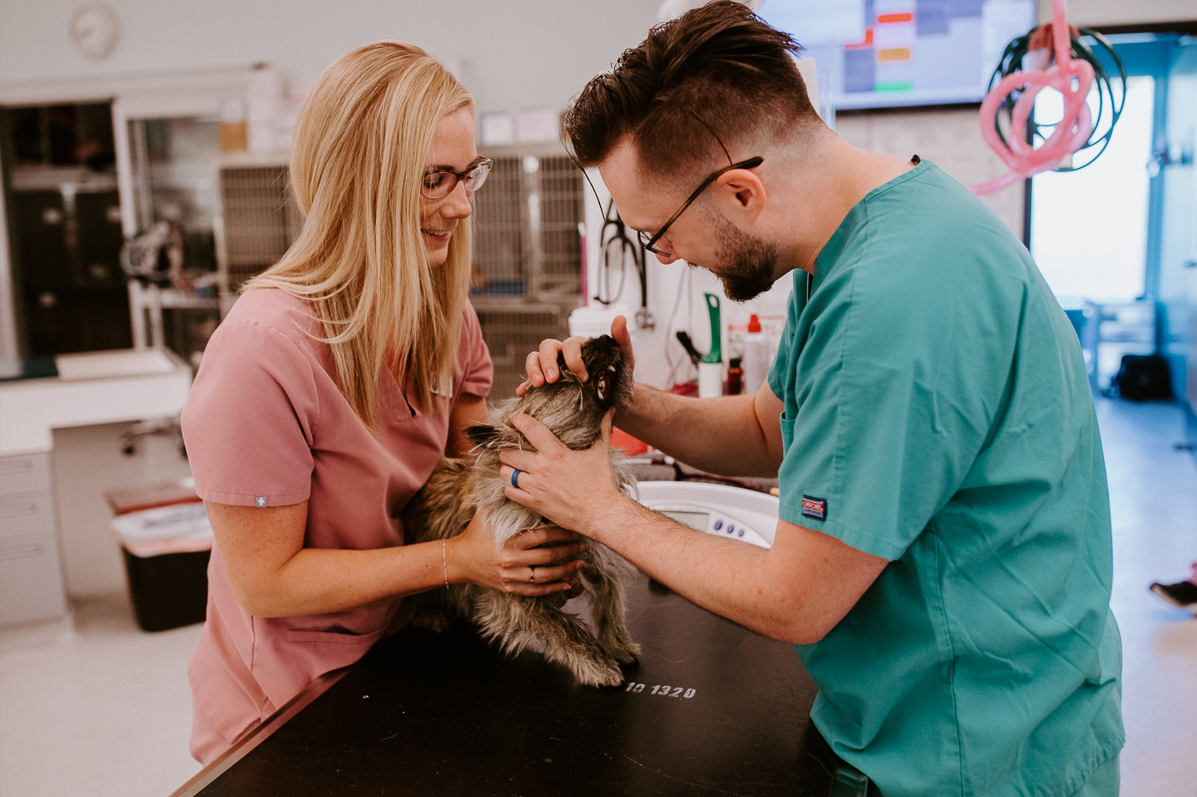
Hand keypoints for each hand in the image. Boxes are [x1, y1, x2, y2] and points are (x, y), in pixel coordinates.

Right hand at [448, 512, 585, 595]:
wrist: (459, 559)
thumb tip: (520, 483)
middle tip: (583, 545)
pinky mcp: (510, 588)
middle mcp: (511, 559)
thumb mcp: (487, 513)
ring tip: (580, 563)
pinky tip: (567, 583)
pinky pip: (535, 591)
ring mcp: (511, 576)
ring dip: (566, 570)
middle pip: (548, 555)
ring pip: (545, 576)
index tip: (574, 529)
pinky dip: (553, 588)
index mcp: (510, 539)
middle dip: (569, 550)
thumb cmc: (475, 533)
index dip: (562, 533)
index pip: (543, 535)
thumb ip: (505, 501)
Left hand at [498, 409, 626, 536]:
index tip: (515, 419)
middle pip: (509, 453)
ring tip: (513, 466)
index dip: (518, 420)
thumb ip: (602, 428)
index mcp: (555, 453)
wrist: (600, 512)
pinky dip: (510, 487)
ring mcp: (536, 487)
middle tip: (512, 448)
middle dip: (508, 448)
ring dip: (507, 468)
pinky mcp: (534, 503)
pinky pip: (510, 492)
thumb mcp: (600, 452)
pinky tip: (517, 484)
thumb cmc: (601, 483)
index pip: (529, 429)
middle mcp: (542, 468)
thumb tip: (609, 410)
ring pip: (506, 473)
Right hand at [517, 315, 636, 395]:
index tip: (583, 377)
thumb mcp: (624, 358)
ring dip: (533, 370)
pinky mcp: (545, 383)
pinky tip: (523, 393)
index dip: (574, 359)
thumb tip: (620, 318)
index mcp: (578, 346)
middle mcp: (562, 353)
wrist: (615, 399)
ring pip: (534, 359)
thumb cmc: (618, 376)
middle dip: (548, 362)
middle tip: (552, 380)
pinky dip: (524, 386)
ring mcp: (552, 367)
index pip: (569, 345)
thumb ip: (622, 338)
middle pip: (547, 347)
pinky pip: (530, 380)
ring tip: (538, 386)